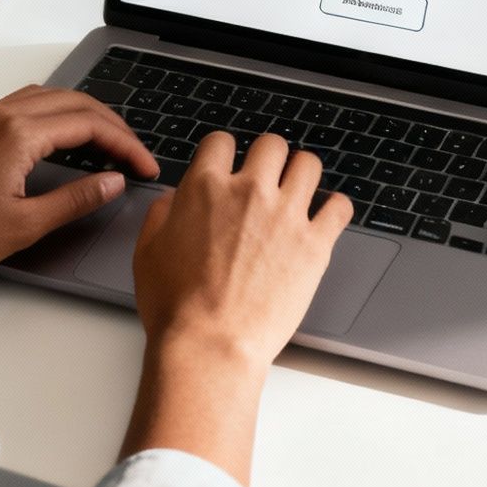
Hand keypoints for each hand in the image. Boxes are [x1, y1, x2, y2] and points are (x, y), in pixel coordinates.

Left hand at [0, 85, 158, 285]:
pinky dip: (54, 115)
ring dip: (83, 114)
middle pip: (74, 102)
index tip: (144, 168)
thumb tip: (111, 182)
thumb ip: (75, 199)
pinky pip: (23, 104)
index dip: (126, 145)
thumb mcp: (24, 225)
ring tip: (106, 144)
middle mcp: (0, 114)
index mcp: (17, 134)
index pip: (89, 124)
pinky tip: (62, 139)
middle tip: (135, 155)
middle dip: (112, 126)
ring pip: (48, 97)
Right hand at [133, 132, 350, 362]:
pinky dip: (335, 208)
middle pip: (271, 145)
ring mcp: (286, 215)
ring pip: (308, 165)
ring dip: (302, 174)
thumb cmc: (177, 307)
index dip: (224, 153)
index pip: (221, 142)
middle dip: (268, 158)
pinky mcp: (315, 244)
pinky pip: (339, 207)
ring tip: (298, 191)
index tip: (229, 165)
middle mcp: (249, 192)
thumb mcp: (147, 252)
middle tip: (266, 178)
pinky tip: (327, 216)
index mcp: (205, 188)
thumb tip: (175, 199)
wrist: (211, 345)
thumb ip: (162, 214)